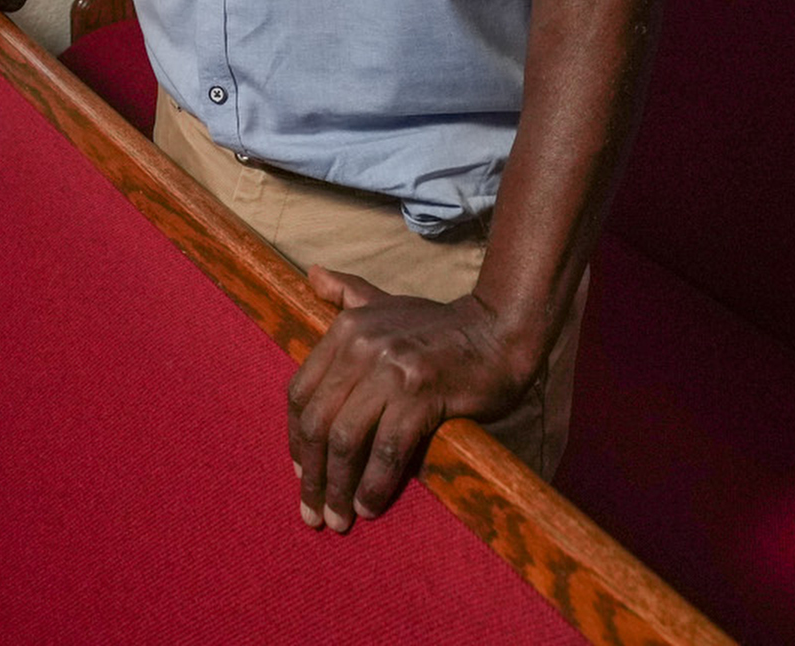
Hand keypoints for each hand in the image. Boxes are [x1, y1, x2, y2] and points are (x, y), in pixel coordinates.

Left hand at [286, 274, 535, 531]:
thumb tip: (313, 275)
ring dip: (339, 487)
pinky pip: (387, 448)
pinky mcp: (421, 391)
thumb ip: (348, 294)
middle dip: (312, 476)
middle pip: (318, 422)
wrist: (499, 330)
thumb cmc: (440, 327)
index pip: (300, 394)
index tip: (302, 475)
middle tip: (315, 514)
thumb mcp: (387, 305)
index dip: (295, 442)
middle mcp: (360, 345)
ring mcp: (391, 368)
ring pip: (347, 439)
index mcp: (345, 329)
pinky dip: (375, 483)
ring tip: (342, 518)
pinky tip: (371, 505)